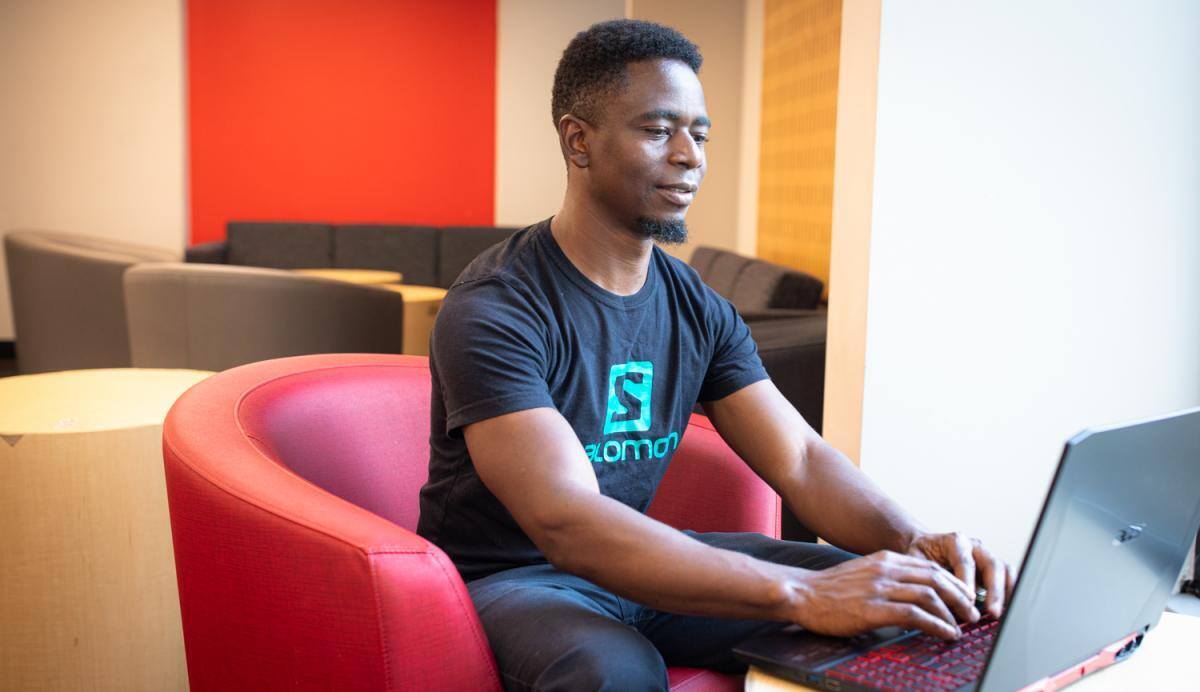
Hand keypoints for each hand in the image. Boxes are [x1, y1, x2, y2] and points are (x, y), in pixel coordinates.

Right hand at [787, 550, 978, 639]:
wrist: (802, 593)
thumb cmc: (830, 589)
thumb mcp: (863, 574)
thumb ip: (887, 579)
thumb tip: (912, 594)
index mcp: (885, 559)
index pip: (930, 567)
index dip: (954, 583)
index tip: (965, 598)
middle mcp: (886, 569)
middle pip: (936, 578)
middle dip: (960, 597)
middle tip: (972, 614)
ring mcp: (880, 588)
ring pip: (929, 595)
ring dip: (951, 613)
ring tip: (962, 626)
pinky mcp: (874, 608)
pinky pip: (915, 615)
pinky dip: (936, 625)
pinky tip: (945, 633)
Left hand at [905, 531, 1015, 618]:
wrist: (926, 546)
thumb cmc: (920, 554)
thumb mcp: (915, 561)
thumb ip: (926, 577)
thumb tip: (934, 603)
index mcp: (955, 541)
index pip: (965, 562)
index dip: (968, 582)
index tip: (968, 601)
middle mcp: (975, 546)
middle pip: (992, 565)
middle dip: (994, 590)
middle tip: (992, 612)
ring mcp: (987, 556)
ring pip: (1005, 570)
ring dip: (1005, 593)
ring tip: (1001, 614)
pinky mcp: (994, 568)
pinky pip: (1008, 577)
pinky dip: (1010, 593)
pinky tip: (1007, 610)